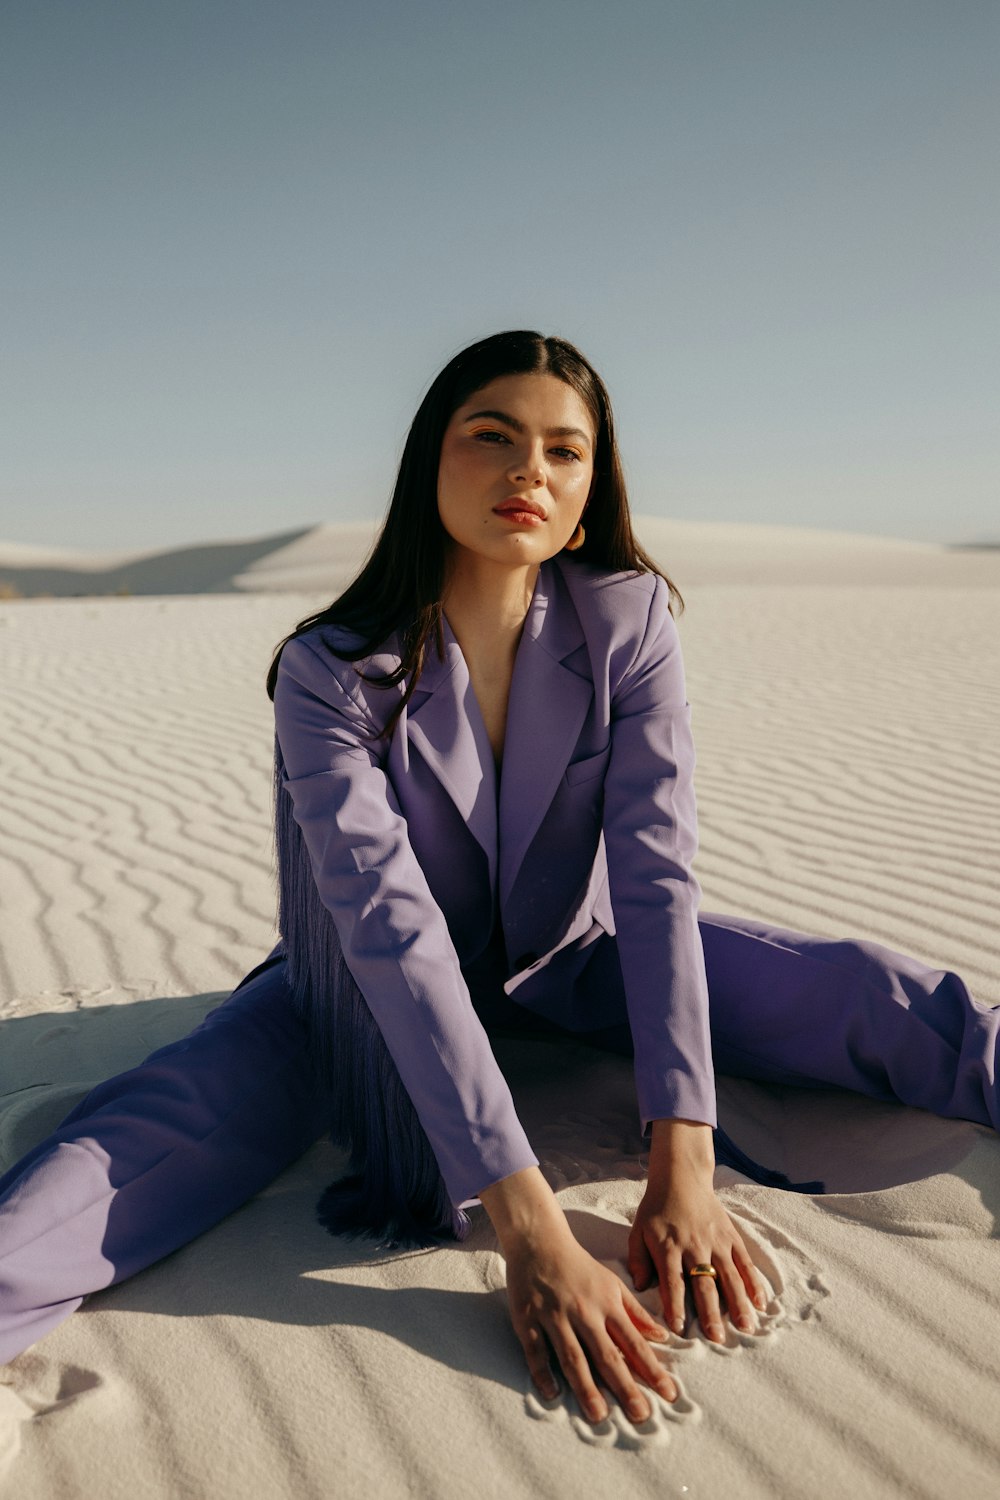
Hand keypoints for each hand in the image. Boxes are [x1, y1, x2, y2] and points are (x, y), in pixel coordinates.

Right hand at [502, 1217, 678, 1424]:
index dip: (652, 1369)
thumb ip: (636, 1312)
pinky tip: (553, 1394)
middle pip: (607, 1355)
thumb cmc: (580, 1266)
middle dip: (625, 1387)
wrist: (540, 1241)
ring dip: (587, 1387)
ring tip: (600, 1414)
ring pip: (573, 1356)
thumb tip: (662, 1336)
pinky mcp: (528, 1318)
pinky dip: (543, 1372)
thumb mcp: (612, 1284)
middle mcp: (584, 1312)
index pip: (634, 1342)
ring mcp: (555, 1316)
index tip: (669, 1394)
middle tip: (641, 1415)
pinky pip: (536, 1350)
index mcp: (607, 1304)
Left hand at [628, 1171, 768, 1342]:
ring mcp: (716, 1241)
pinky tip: (760, 1303)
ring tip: (746, 1328)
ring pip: (729, 1276)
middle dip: (710, 1313)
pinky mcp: (731, 1237)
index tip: (678, 1329)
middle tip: (717, 1339)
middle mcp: (694, 1246)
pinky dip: (753, 1283)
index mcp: (668, 1246)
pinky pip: (744, 1262)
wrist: (682, 1178)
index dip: (675, 1305)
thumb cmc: (656, 1209)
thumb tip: (640, 1287)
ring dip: (738, 1303)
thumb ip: (637, 1259)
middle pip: (703, 1283)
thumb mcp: (638, 1230)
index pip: (672, 1281)